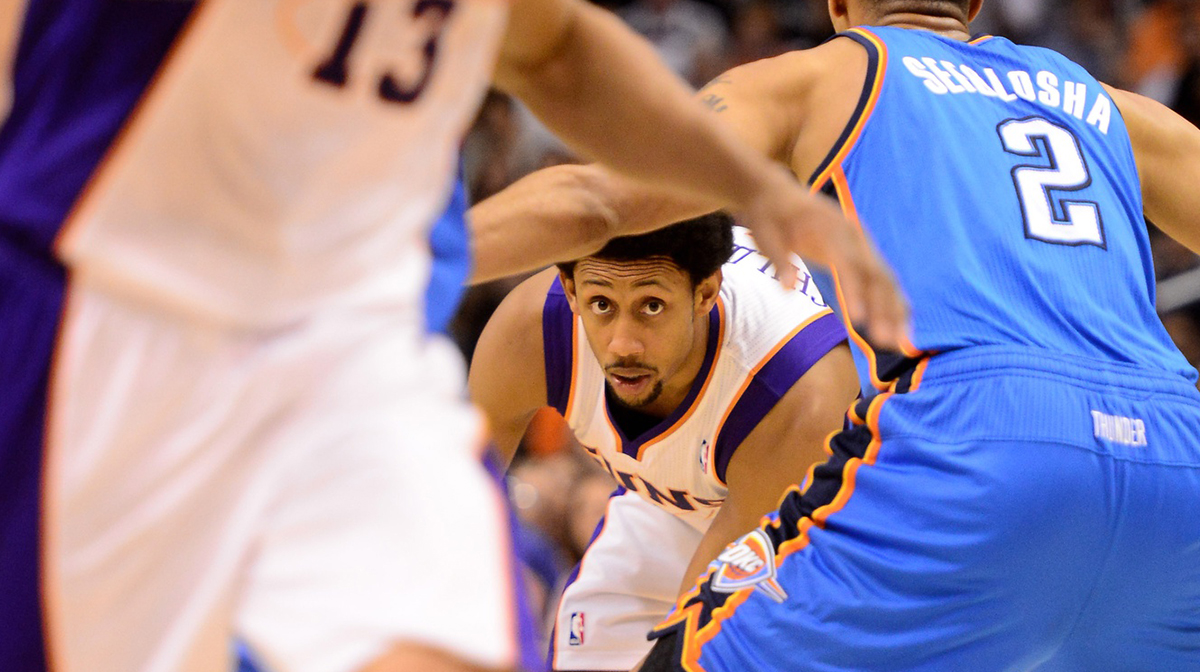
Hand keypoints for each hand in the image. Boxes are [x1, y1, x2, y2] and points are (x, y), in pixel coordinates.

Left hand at [732, 166, 908, 348]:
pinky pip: (882, 279)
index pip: (848, 263)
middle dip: (883, 308)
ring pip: (885, 278)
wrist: (776, 193)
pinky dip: (893, 302)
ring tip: (901, 342)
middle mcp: (853, 235)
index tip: (857, 320)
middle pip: (875, 274)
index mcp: (830, 228)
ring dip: (894, 309)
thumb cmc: (769, 216)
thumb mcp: (765, 236)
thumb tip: (787, 288)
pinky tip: (901, 326)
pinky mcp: (862, 253)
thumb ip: (779, 260)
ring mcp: (861, 243)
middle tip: (887, 341)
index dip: (855, 291)